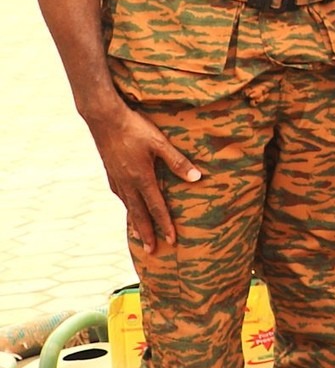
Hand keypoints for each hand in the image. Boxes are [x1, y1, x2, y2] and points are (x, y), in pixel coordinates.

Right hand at [84, 101, 200, 254]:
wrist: (104, 117)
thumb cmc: (135, 128)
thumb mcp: (160, 143)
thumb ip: (178, 162)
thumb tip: (198, 178)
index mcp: (142, 178)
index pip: (156, 208)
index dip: (165, 225)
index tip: (172, 241)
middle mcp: (127, 183)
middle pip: (139, 214)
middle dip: (147, 234)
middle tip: (152, 251)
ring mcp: (116, 178)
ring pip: (128, 206)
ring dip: (135, 222)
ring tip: (139, 236)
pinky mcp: (110, 171)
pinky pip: (120, 195)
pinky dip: (126, 206)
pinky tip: (128, 206)